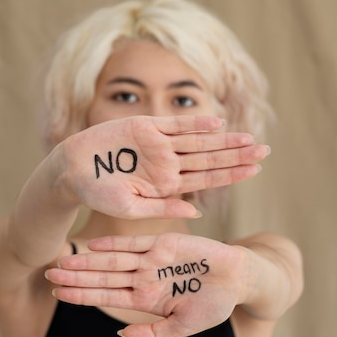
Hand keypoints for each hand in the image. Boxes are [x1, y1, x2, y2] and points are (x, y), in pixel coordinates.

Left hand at [46, 232, 247, 336]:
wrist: (239, 279)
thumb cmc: (214, 305)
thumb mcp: (184, 327)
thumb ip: (154, 334)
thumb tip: (122, 334)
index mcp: (145, 299)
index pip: (106, 297)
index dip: (82, 295)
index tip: (58, 295)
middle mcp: (143, 278)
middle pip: (102, 278)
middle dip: (75, 278)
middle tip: (47, 276)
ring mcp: (152, 260)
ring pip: (112, 261)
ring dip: (87, 262)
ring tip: (62, 262)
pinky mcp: (165, 243)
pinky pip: (135, 244)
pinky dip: (114, 245)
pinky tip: (92, 246)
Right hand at [59, 115, 269, 218]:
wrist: (71, 170)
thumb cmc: (97, 194)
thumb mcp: (131, 208)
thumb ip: (162, 209)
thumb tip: (196, 213)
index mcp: (167, 186)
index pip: (206, 179)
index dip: (230, 174)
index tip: (255, 170)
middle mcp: (168, 164)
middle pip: (209, 159)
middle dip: (236, 155)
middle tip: (265, 151)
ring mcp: (158, 145)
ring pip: (198, 141)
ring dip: (223, 140)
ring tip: (249, 139)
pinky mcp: (146, 127)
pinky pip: (175, 125)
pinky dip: (195, 123)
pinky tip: (217, 123)